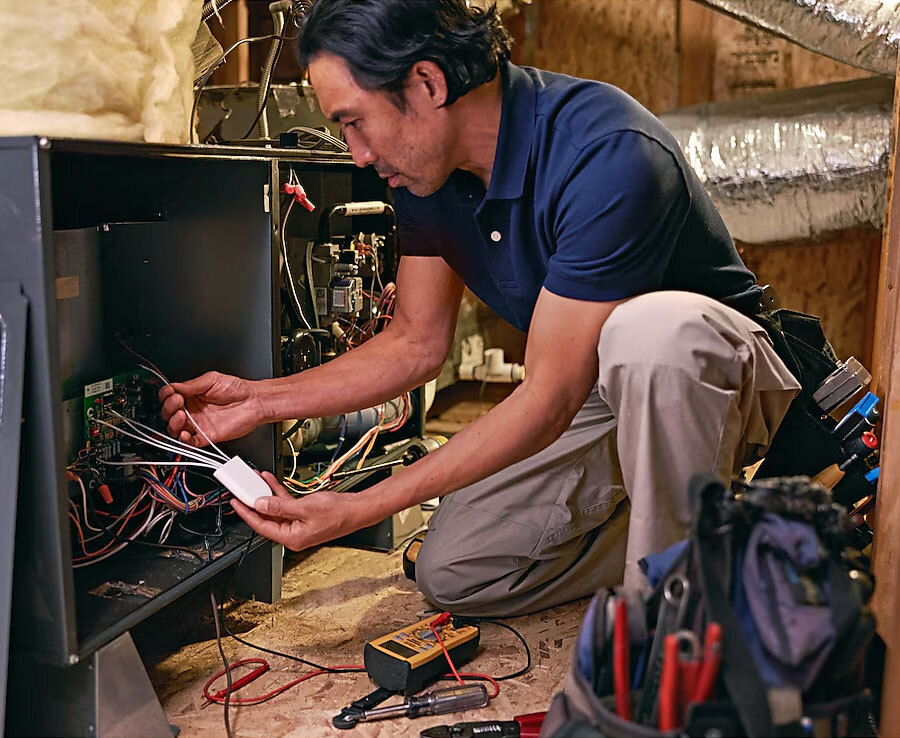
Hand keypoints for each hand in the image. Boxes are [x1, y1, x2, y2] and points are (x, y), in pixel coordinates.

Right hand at [159, 371, 264, 446]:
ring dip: (173, 424)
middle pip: (169, 414)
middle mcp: (192, 410)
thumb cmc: (237, 389)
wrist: (254, 402)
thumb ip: (192, 385)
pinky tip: (185, 433)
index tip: (171, 392)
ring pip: (176, 429)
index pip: (169, 398)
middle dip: (169, 408)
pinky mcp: (205, 437)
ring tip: (182, 415)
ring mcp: (198, 424)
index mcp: (191, 395)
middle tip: (178, 401)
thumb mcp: (212, 379)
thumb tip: (174, 386)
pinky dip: (183, 441)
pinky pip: (189, 442)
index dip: (166, 396)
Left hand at [229, 473, 363, 550]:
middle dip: (255, 501)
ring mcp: (298, 525)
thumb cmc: (338, 513)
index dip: (247, 513)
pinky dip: (279, 494)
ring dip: (266, 495)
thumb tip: (260, 504)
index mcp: (292, 538)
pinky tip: (272, 483)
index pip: (262, 526)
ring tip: (256, 480)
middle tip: (242, 488)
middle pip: (267, 517)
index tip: (236, 502)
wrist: (358, 509)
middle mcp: (293, 534)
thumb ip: (280, 506)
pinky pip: (286, 505)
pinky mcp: (304, 516)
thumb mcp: (305, 507)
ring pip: (276, 509)